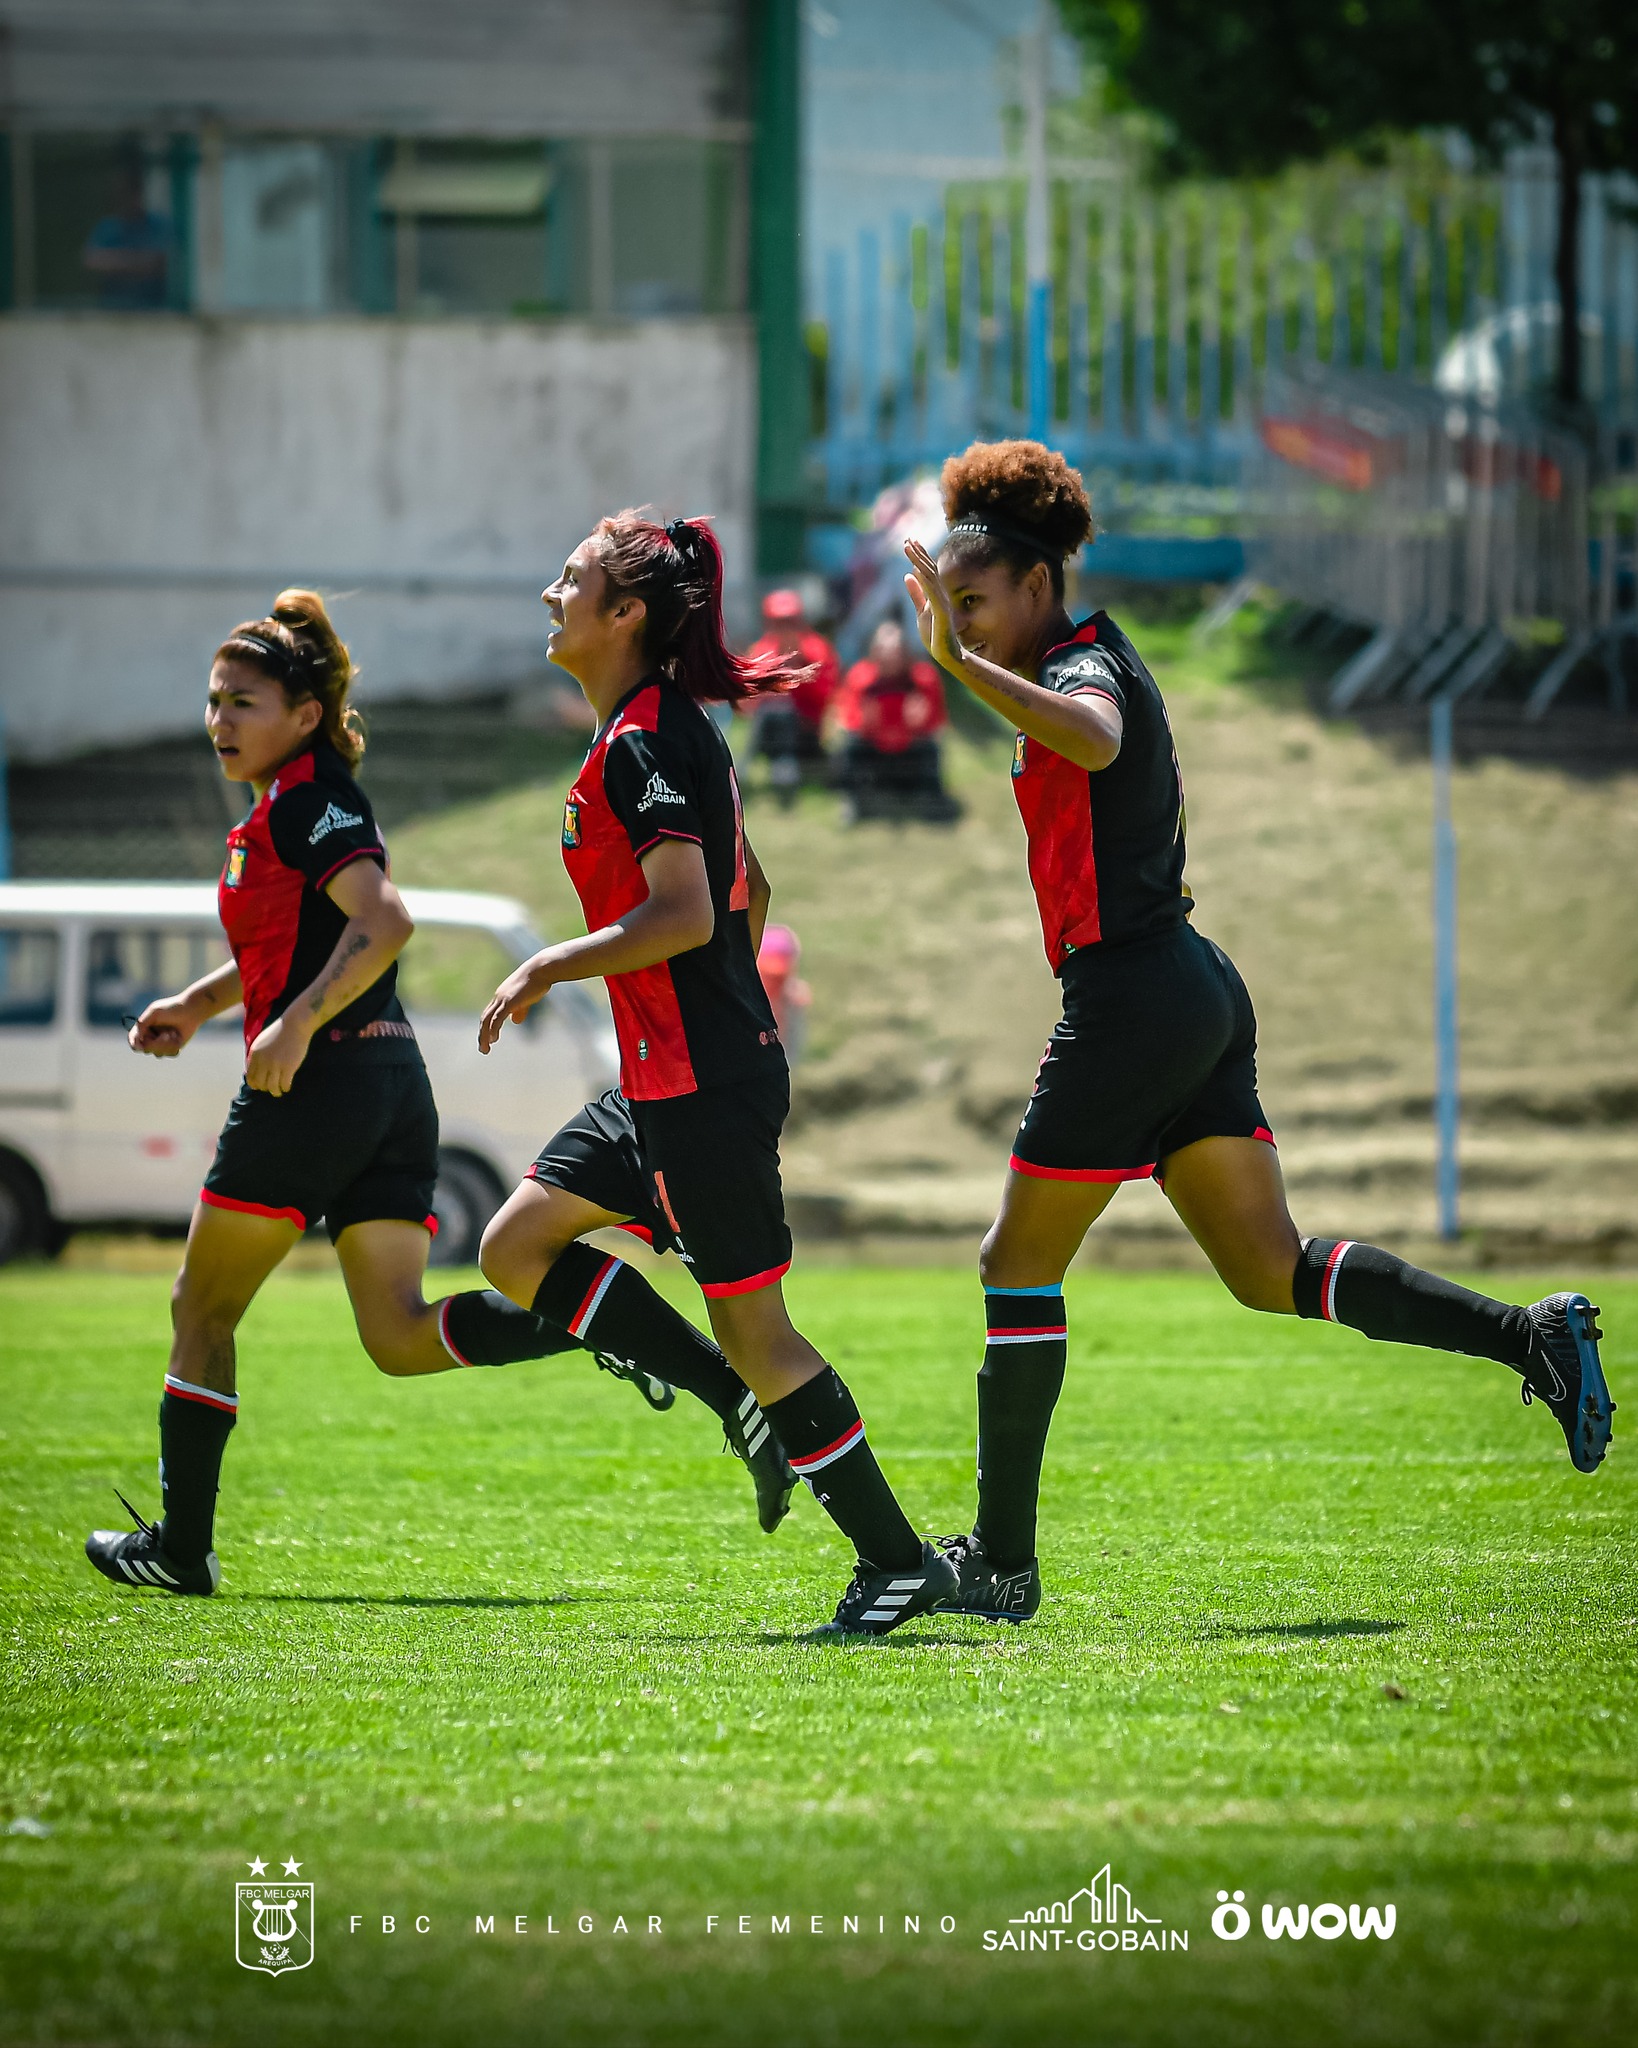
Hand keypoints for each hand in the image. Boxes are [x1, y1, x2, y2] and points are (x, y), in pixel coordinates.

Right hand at [129, 995, 198, 1057]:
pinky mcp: (173, 1047)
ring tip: (173, 1033)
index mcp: (144, 1027)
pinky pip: (170, 1054)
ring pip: (158, 1053)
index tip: (140, 1046)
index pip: (133, 1039)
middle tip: (166, 1034)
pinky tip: (179, 1037)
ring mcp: (162, 1043)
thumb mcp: (155, 1012)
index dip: (135, 1044)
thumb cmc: (172, 1008)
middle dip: (156, 1043)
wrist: (192, 1011)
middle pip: (146, 1049)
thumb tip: (136, 1038)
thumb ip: (142, 1023)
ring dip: (166, 1044)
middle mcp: (151, 1036)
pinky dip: (174, 1046)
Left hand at [245, 1013, 312, 1095]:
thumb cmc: (281, 1032)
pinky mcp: (288, 1066)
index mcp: (255, 1055)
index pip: (250, 1077)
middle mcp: (263, 1061)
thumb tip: (256, 1069)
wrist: (295, 1024)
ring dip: (275, 1092)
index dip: (256, 1084)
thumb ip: (257, 1055)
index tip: (262, 1086)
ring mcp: (276, 1064)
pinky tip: (287, 1087)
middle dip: (265, 1088)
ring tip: (280, 1092)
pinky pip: (284, 1084)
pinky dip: (285, 1088)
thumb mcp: (262, 1042)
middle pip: (260, 1083)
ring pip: (271, 1087)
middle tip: (272, 1089)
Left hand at [478, 961, 550, 1053]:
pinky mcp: (509, 1002)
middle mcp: (499, 997)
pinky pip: (497, 1019)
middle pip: (485, 1018)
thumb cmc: (538, 981)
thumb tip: (515, 1021)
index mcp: (502, 996)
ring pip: (487, 1021)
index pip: (490, 1014)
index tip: (488, 1039)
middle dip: (482, 1034)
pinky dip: (493, 1030)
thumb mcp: (527, 998)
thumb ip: (520, 1010)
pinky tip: (493, 1039)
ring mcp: (503, 999)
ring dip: (485, 1036)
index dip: (487, 1027)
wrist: (542, 969)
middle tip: (483, 1049)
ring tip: (485, 1049)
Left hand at [902, 538, 964, 671]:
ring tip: (908, 548)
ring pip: (930, 577)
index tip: (911, 541)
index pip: (928, 570)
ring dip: (919, 561)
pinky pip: (932, 594)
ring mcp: (942, 602)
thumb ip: (916, 594)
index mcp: (936, 594)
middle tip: (908, 538)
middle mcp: (940, 594)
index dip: (919, 555)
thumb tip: (907, 575)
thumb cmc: (935, 635)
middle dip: (918, 553)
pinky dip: (925, 581)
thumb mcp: (921, 611)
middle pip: (929, 569)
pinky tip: (916, 569)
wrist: (947, 655)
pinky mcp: (941, 613)